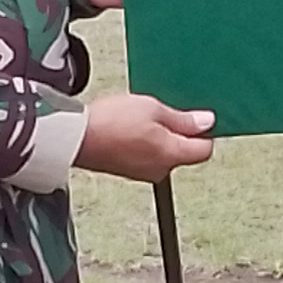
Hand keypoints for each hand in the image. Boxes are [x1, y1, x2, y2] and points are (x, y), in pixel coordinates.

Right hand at [76, 92, 216, 182]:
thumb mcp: (152, 109)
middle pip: (184, 152)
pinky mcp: (128, 171)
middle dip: (178, 133)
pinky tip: (127, 129)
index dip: (202, 131)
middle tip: (160, 114)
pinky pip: (146, 157)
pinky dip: (142, 143)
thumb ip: (183, 119)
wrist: (75, 137)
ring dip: (158, 138)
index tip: (193, 118)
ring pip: (163, 154)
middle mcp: (161, 170)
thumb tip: (207, 123)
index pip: (204, 150)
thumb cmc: (110, 122)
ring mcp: (143, 173)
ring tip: (139, 119)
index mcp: (172, 155)